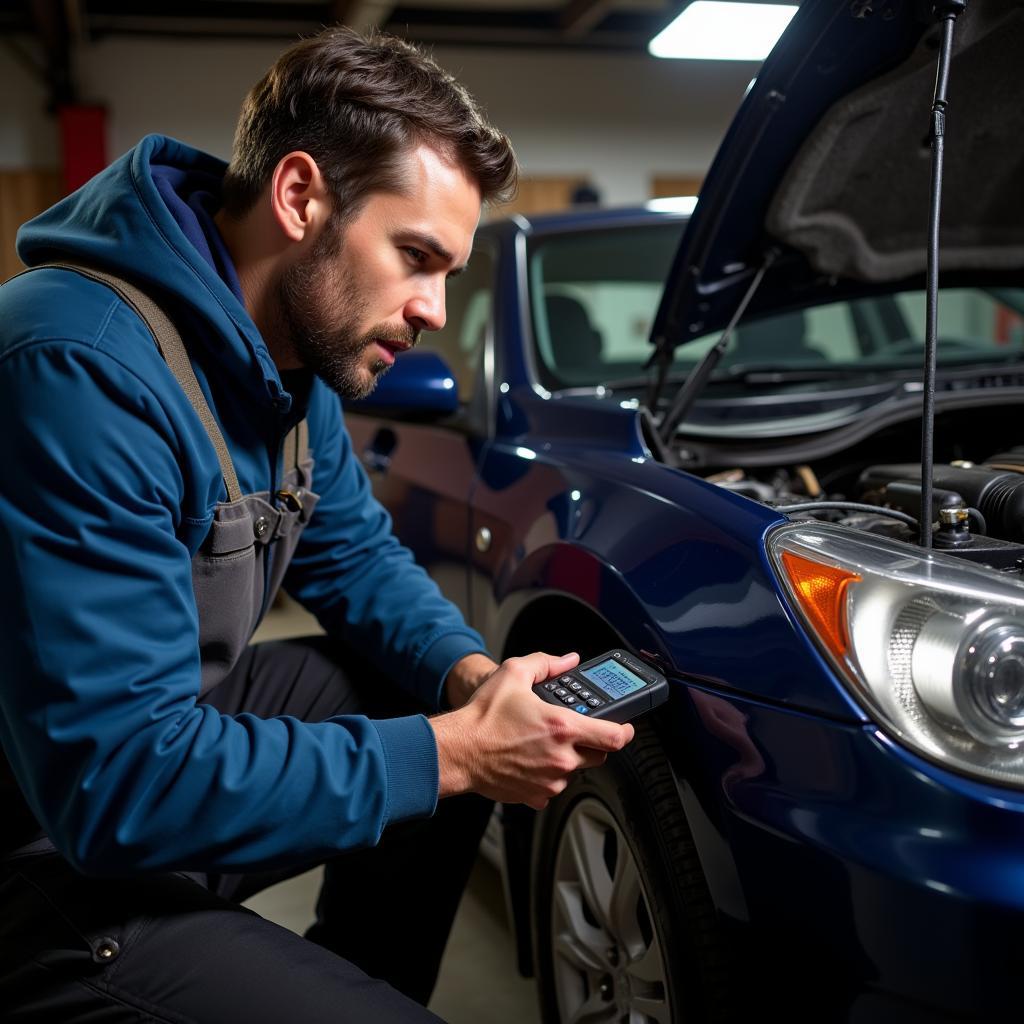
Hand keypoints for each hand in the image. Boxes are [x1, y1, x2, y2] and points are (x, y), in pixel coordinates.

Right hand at [430, 652, 634, 808]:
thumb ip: (546, 662)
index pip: (615, 737)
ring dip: (567, 758)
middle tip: (575, 731)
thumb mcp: (513, 673)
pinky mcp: (537, 796)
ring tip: (543, 743)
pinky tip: (531, 761)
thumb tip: (567, 660)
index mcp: (562, 727)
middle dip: (592, 742)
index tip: (625, 726)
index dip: (626, 730)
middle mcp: (562, 758)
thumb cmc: (483, 717)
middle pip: (599, 755)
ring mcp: (550, 780)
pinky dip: (547, 776)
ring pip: (576, 771)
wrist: (458, 751)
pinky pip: (553, 787)